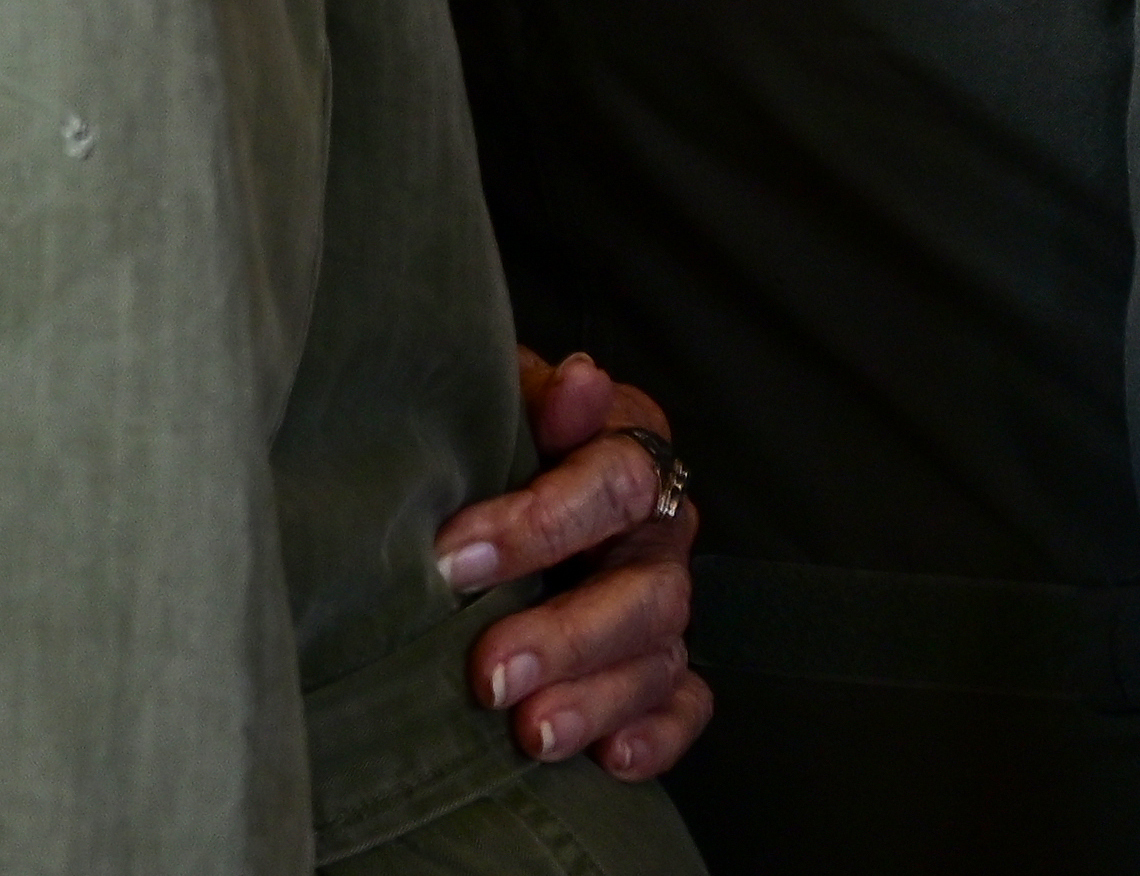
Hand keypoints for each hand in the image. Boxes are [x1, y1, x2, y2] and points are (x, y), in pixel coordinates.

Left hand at [431, 349, 709, 781]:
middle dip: (566, 636)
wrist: (476, 466)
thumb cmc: (482, 429)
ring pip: (659, 656)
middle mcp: (656, 531)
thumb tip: (578, 381)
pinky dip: (655, 735)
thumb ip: (533, 396)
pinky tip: (609, 758)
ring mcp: (662, 600)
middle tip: (490, 673)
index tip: (455, 556)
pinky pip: (684, 705)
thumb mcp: (494, 397)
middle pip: (645, 590)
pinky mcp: (661, 662)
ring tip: (531, 731)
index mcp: (625, 450)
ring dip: (597, 698)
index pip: (617, 482)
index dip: (542, 521)